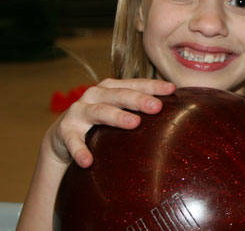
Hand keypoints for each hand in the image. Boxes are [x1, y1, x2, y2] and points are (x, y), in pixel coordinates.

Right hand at [46, 78, 174, 167]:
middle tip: (157, 107)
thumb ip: (141, 108)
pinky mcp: (64, 131)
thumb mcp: (120, 111)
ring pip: (99, 111)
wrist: (63, 135)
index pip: (136, 84)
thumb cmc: (102, 121)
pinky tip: (88, 161)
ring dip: (116, 116)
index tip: (173, 89)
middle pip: (120, 95)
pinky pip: (73, 141)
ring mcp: (79, 111)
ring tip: (133, 123)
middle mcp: (95, 95)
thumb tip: (179, 112)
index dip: (153, 86)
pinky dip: (80, 150)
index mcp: (112, 88)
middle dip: (138, 99)